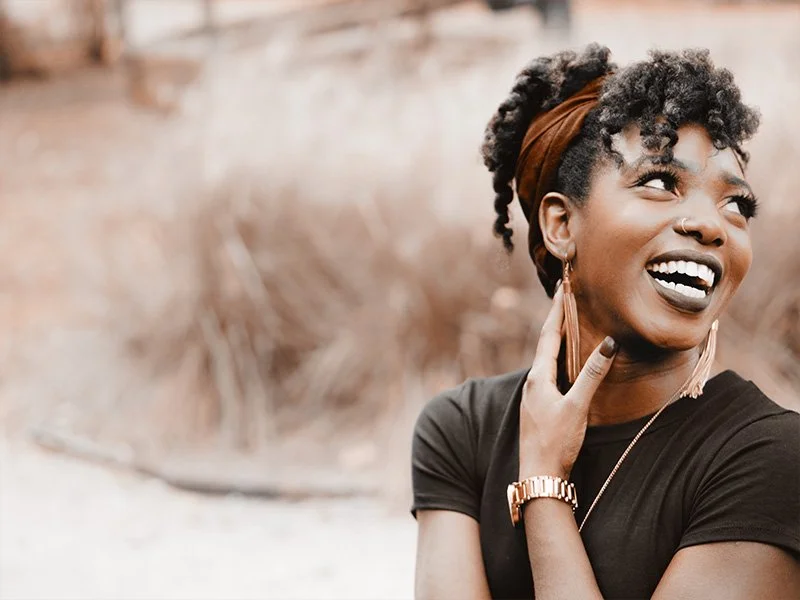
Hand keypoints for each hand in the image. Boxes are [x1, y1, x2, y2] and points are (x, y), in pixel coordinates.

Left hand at [518, 284, 617, 480]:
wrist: (539, 475)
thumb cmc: (556, 443)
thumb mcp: (577, 407)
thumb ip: (592, 375)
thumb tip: (608, 343)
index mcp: (538, 378)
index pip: (548, 336)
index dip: (556, 312)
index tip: (562, 289)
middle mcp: (533, 383)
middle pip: (545, 343)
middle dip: (556, 320)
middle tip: (565, 298)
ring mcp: (535, 395)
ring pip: (547, 359)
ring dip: (557, 339)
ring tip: (567, 323)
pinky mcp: (540, 407)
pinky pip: (550, 373)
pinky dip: (559, 359)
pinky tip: (565, 363)